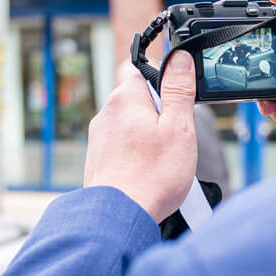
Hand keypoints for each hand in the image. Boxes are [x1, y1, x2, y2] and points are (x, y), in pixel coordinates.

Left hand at [84, 54, 197, 222]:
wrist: (118, 217)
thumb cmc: (152, 176)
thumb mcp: (178, 127)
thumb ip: (178, 89)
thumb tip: (178, 58)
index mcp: (125, 98)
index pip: (143, 72)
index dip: (164, 85)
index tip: (177, 105)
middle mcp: (106, 114)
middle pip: (138, 101)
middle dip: (158, 116)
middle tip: (174, 140)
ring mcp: (99, 139)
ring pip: (130, 127)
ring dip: (147, 139)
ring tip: (162, 164)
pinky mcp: (97, 161)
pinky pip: (122, 149)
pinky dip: (135, 158)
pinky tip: (147, 176)